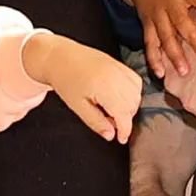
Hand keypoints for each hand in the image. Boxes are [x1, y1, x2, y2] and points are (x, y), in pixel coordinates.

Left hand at [24, 33, 142, 142]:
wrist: (59, 56)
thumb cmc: (65, 79)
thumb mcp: (77, 106)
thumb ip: (96, 122)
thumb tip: (110, 135)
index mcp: (104, 87)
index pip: (124, 114)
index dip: (125, 130)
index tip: (121, 139)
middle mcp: (115, 76)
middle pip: (132, 105)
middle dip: (125, 118)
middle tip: (109, 122)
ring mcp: (119, 68)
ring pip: (137, 94)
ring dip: (130, 106)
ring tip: (111, 109)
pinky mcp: (119, 63)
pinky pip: (135, 81)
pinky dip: (132, 92)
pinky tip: (119, 97)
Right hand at [115, 0, 195, 79]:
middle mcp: (169, 2)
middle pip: (179, 20)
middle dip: (190, 36)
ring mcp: (157, 14)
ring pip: (164, 36)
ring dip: (173, 54)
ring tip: (184, 71)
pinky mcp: (147, 24)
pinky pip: (149, 43)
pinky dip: (153, 59)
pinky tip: (161, 73)